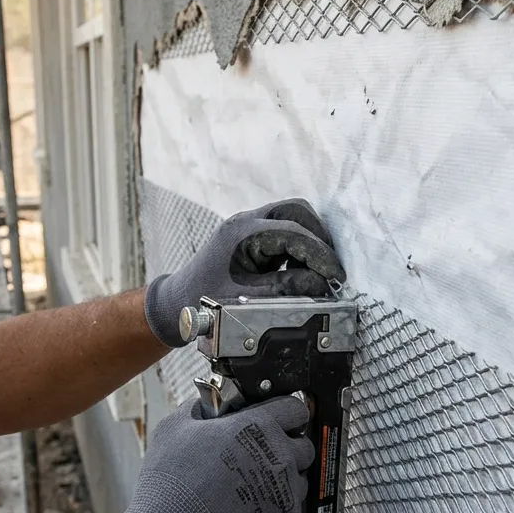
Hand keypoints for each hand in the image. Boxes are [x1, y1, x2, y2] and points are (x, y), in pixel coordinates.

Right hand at [104, 396, 314, 512]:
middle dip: (287, 445)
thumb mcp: (175, 428)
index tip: (277, 418)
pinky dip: (277, 506)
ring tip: (254, 484)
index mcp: (258, 427)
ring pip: (300, 477)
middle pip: (303, 444)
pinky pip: (292, 506)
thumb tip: (211, 402)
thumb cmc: (173, 484)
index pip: (295, 408)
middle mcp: (279, 456)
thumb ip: (201, 408)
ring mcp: (286, 491)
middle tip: (262, 454)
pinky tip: (252, 507)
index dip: (285, 412)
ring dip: (284, 477)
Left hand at [143, 198, 345, 345]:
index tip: (336, 276)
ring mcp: (248, 224)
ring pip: (292, 216)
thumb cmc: (204, 300)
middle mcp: (246, 221)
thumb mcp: (248, 299)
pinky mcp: (251, 234)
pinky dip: (299, 246)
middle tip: (330, 267)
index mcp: (242, 232)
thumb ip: (286, 289)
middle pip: (296, 211)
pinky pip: (284, 229)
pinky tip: (302, 269)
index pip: (293, 232)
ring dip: (310, 240)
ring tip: (319, 270)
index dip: (320, 254)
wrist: (177, 301)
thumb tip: (321, 286)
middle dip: (319, 238)